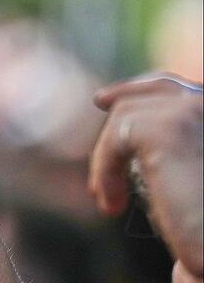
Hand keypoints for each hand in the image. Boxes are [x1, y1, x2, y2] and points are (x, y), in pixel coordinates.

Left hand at [89, 74, 202, 279]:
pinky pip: (117, 137)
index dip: (142, 90)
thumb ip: (174, 152)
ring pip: (127, 115)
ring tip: (109, 198)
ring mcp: (195, 109)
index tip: (106, 98)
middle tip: (97, 103)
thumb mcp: (190, 177)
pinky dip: (105, 169)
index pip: (179, 89)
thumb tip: (138, 139)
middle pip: (158, 88)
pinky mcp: (169, 126)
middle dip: (124, 97)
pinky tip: (112, 203)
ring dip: (108, 156)